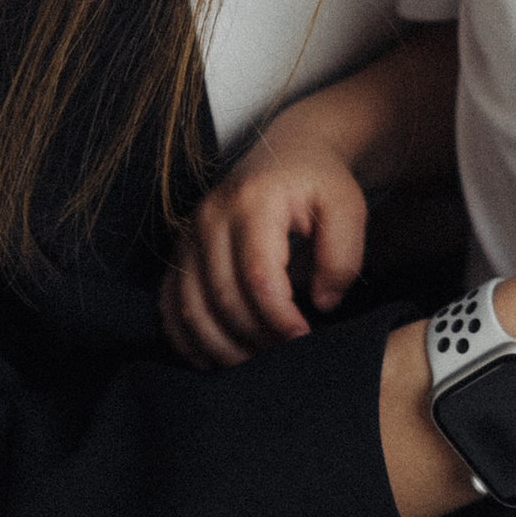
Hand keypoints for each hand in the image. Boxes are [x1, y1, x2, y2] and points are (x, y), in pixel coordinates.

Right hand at [161, 133, 370, 366]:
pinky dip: (185, 337)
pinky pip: (168, 302)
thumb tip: (321, 304)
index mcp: (252, 202)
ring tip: (255, 366)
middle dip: (255, 338)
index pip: (259, 277)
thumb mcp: (347, 207)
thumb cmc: (319, 181)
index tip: (304, 340)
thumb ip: (342, 256)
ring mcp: (189, 234)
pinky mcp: (180, 250)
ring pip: (190, 306)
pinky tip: (212, 359)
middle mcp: (210, 217)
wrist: (288, 150)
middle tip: (285, 360)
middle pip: (222, 297)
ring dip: (220, 346)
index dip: (279, 319)